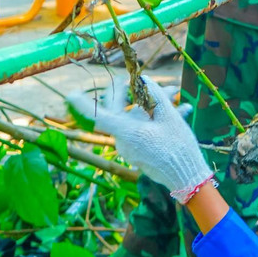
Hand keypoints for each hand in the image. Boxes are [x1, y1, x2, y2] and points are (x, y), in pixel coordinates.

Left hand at [66, 76, 212, 197]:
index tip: (72, 94)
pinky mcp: (139, 151)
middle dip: (124, 94)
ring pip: (135, 118)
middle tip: (123, 79)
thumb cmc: (177, 146)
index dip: (84, 105)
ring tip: (173, 92)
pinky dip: (157, 118)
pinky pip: (143, 129)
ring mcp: (131, 147)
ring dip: (151, 104)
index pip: (99, 117)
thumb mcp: (170, 117)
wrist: (185, 177)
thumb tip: (144, 79)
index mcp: (128, 132)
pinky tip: (180, 110)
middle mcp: (124, 140)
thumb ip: (156, 95)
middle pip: (118, 112)